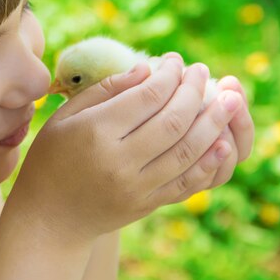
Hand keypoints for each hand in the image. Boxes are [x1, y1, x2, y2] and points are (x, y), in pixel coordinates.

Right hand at [7, 54, 241, 241]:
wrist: (49, 219)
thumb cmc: (51, 159)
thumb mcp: (64, 117)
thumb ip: (105, 90)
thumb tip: (146, 68)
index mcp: (96, 132)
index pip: (148, 96)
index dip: (169, 74)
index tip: (177, 60)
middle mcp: (120, 160)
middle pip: (173, 120)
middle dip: (195, 91)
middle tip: (203, 70)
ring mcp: (137, 187)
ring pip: (187, 150)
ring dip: (214, 122)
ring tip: (230, 100)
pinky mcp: (148, 205)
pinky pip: (186, 182)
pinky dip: (209, 161)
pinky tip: (223, 142)